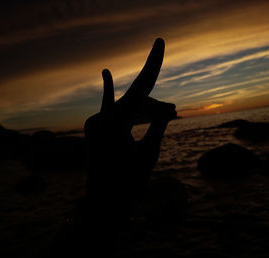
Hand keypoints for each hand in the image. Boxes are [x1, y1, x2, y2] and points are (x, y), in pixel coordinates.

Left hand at [81, 38, 175, 224]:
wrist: (103, 205)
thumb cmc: (129, 184)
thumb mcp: (149, 154)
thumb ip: (158, 126)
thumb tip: (169, 109)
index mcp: (114, 124)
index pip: (139, 88)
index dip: (152, 64)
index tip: (159, 41)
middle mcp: (100, 118)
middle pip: (136, 101)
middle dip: (156, 106)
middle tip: (175, 110)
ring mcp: (94, 122)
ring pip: (126, 106)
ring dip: (144, 110)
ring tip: (165, 111)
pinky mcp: (94, 127)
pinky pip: (108, 106)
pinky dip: (111, 92)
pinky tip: (107, 72)